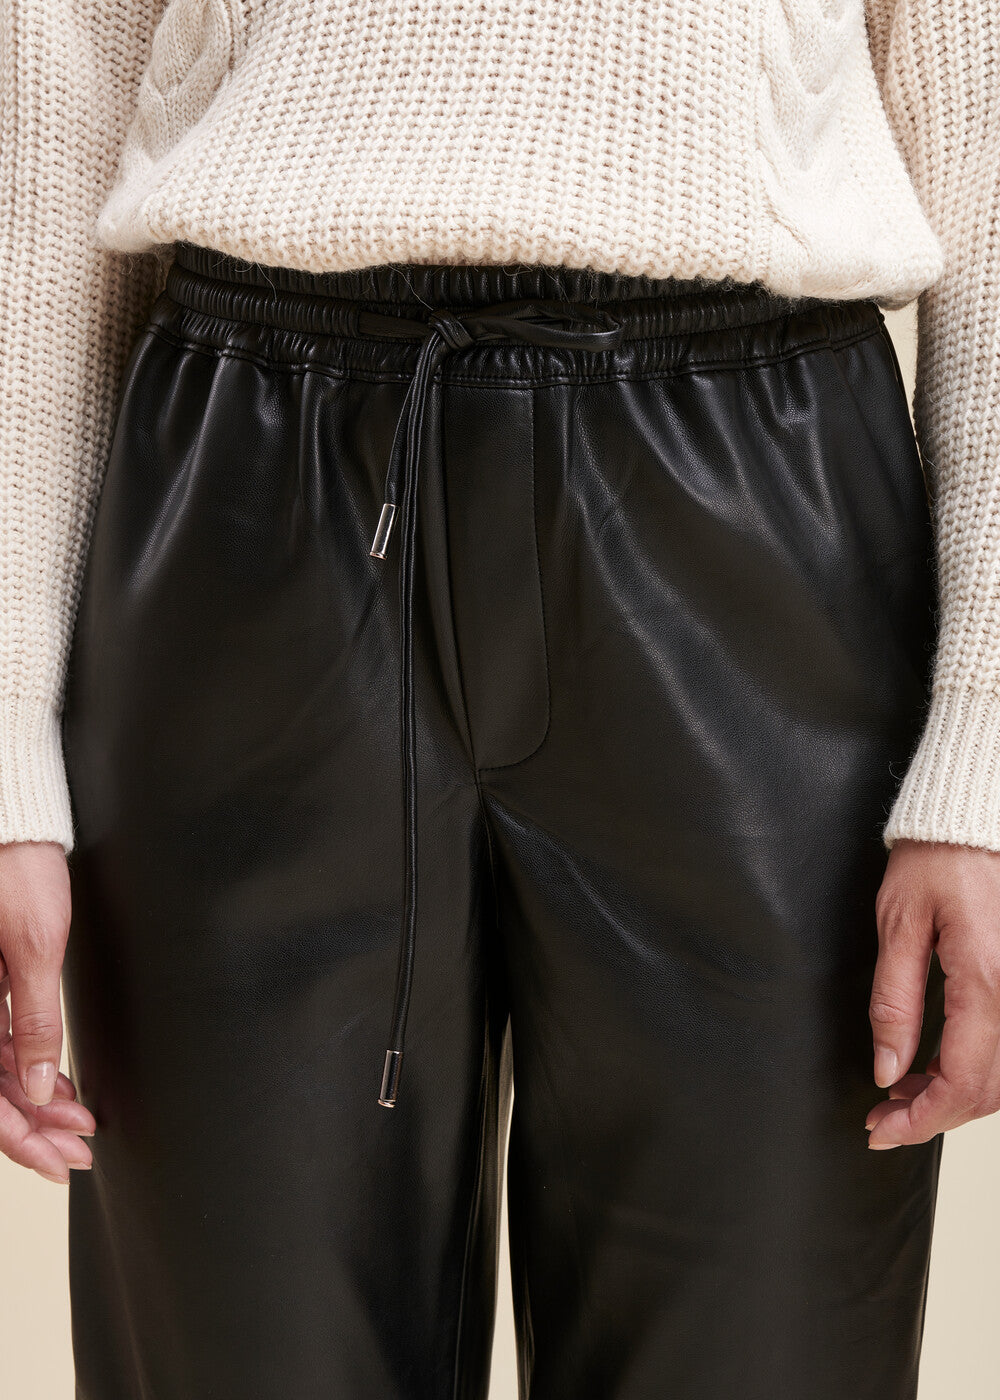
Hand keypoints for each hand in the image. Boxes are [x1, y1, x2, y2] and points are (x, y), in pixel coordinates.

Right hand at [0, 840, 95, 1182]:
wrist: (14, 828)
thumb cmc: (16, 873)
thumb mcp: (34, 946)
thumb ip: (34, 1019)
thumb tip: (41, 1083)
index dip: (19, 1136)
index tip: (57, 1160)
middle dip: (34, 1127)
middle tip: (79, 1150)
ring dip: (38, 1101)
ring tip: (78, 1124)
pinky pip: (2, 1041)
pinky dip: (32, 1067)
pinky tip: (59, 1086)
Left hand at [866, 837, 999, 1147]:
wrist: (974, 821)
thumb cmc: (937, 857)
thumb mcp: (898, 923)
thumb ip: (893, 1002)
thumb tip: (888, 1068)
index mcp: (987, 980)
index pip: (963, 1082)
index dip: (922, 1120)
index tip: (882, 1130)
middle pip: (989, 1090)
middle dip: (934, 1115)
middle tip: (884, 1117)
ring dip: (955, 1095)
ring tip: (903, 1092)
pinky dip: (975, 1068)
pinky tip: (935, 1065)